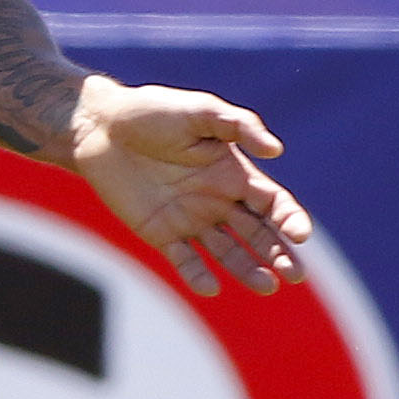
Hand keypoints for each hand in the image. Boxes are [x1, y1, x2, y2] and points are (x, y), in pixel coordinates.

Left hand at [68, 79, 311, 297]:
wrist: (99, 126)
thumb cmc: (152, 111)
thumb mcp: (198, 110)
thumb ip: (237, 125)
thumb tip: (275, 149)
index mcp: (234, 173)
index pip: (273, 203)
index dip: (290, 219)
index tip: (299, 235)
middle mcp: (218, 200)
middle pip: (259, 234)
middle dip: (279, 255)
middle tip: (295, 275)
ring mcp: (190, 219)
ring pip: (228, 253)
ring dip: (248, 270)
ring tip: (266, 286)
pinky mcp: (160, 232)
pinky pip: (184, 260)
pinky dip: (197, 275)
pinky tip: (210, 287)